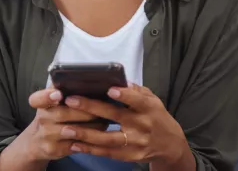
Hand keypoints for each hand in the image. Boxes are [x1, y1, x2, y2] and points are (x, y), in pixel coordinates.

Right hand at [27, 88, 106, 160]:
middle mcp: (42, 118)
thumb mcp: (53, 101)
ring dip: (90, 126)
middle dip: (83, 111)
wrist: (38, 141)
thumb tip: (86, 77)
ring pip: (72, 130)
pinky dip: (89, 140)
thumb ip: (64, 89)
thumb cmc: (53, 114)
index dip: (46, 96)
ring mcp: (47, 135)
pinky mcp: (55, 149)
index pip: (37, 99)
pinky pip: (75, 145)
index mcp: (42, 103)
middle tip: (100, 106)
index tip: (58, 94)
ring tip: (105, 119)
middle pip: (62, 114)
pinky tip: (100, 135)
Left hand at [63, 84, 188, 164]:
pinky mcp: (129, 156)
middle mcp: (142, 125)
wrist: (169, 144)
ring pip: (108, 139)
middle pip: (115, 116)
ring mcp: (135, 142)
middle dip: (91, 108)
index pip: (136, 100)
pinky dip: (90, 150)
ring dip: (85, 134)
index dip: (124, 95)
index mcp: (148, 107)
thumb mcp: (152, 99)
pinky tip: (75, 145)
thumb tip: (119, 80)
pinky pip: (107, 153)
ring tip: (67, 128)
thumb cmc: (156, 115)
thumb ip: (136, 91)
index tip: (109, 89)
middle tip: (71, 101)